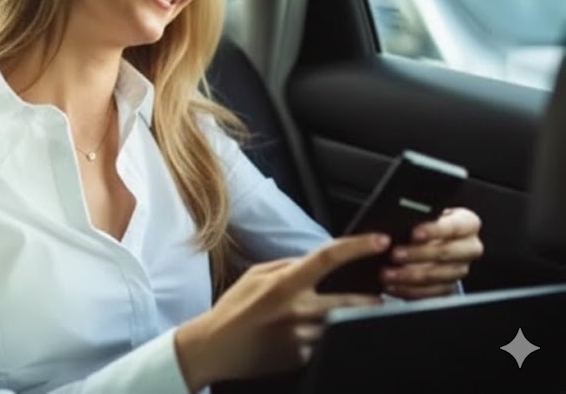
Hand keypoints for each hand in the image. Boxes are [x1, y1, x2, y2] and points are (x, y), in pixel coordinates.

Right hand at [175, 234, 388, 389]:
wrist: (216, 347)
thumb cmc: (234, 308)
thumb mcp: (255, 275)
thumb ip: (288, 266)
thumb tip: (317, 261)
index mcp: (284, 283)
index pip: (328, 258)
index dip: (358, 247)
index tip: (380, 241)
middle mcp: (297, 309)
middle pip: (351, 301)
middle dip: (374, 297)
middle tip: (385, 293)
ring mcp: (302, 337)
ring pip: (342, 325)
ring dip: (353, 320)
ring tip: (360, 313)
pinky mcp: (303, 359)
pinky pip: (327, 344)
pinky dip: (330, 337)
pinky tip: (322, 334)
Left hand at [382, 207, 483, 298]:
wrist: (427, 238)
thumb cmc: (423, 222)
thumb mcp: (422, 213)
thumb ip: (415, 215)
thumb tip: (396, 221)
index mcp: (467, 223)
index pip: (456, 226)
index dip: (434, 230)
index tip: (414, 233)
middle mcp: (468, 247)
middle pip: (448, 253)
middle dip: (418, 254)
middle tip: (395, 254)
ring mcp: (460, 269)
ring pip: (439, 275)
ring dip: (410, 275)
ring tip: (387, 273)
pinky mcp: (449, 286)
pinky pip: (432, 292)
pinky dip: (410, 290)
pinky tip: (392, 285)